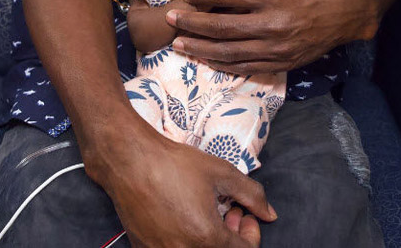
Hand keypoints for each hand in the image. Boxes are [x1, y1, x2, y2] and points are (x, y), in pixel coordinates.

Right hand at [91, 119, 275, 247]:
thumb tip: (269, 214)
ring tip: (206, 212)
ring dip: (209, 239)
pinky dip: (187, 240)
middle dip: (231, 236)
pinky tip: (185, 216)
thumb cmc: (174, 164)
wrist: (130, 161)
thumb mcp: (221, 173)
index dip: (251, 234)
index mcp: (206, 238)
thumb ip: (252, 195)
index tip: (245, 215)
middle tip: (228, 211)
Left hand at [166, 0, 377, 73]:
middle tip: (170, 20)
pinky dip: (222, 64)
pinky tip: (206, 59)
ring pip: (228, 51)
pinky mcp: (280, 62)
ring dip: (200, 48)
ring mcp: (275, 47)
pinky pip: (244, 66)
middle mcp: (271, 24)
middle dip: (191, 24)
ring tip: (179, 44)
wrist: (345, 11)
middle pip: (221, 27)